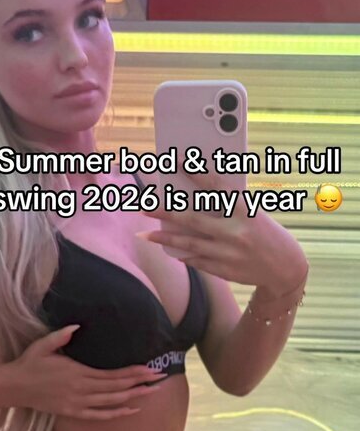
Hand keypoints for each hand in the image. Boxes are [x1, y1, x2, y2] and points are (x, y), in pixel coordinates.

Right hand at [8, 325, 165, 418]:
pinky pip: (100, 415)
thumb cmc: (29, 363)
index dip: (133, 372)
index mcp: (78, 372)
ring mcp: (78, 403)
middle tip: (160, 378)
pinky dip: (117, 413)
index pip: (113, 374)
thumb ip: (61, 335)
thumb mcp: (43, 344)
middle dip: (141, 383)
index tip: (150, 368)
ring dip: (134, 397)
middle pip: (118, 388)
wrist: (14, 387)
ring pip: (112, 402)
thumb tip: (77, 325)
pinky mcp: (73, 412)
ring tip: (152, 393)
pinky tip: (132, 410)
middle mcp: (82, 389)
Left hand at [139, 167, 307, 292]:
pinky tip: (168, 248)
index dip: (194, 172)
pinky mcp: (225, 269)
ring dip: (165, 238)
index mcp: (246, 210)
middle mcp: (236, 231)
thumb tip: (196, 194)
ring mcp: (229, 253)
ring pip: (190, 244)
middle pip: (194, 219)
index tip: (174, 160)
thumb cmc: (266, 233)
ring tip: (145, 233)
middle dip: (166, 212)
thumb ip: (229, 205)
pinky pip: (197, 260)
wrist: (286, 268)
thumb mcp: (253, 213)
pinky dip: (183, 254)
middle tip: (144, 206)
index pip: (216, 186)